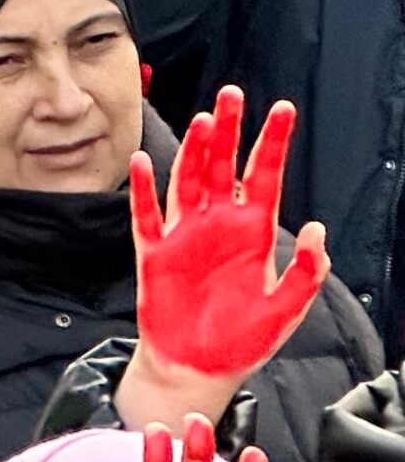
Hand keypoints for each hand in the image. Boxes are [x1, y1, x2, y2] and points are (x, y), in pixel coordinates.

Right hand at [130, 86, 327, 382]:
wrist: (199, 367)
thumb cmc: (243, 340)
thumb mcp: (287, 310)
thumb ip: (307, 272)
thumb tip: (317, 229)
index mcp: (253, 234)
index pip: (264, 177)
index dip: (272, 143)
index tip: (283, 109)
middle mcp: (218, 225)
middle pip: (222, 167)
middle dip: (229, 130)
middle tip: (233, 94)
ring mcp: (184, 236)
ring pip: (187, 181)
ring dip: (193, 151)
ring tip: (203, 120)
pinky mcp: (154, 253)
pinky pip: (147, 215)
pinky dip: (144, 189)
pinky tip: (144, 163)